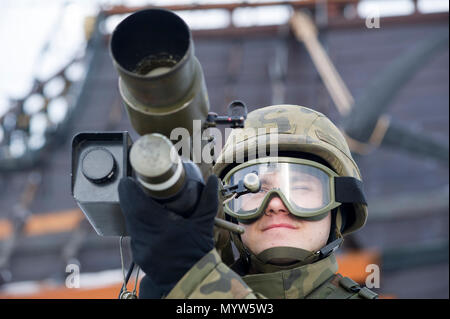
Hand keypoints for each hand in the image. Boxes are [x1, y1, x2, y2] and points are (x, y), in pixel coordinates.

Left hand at [118, 175, 218, 294]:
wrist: (193, 279)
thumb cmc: (198, 252)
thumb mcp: (204, 223)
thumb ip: (208, 199)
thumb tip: (213, 180)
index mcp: (160, 227)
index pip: (134, 203)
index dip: (129, 189)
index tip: (130, 180)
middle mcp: (145, 238)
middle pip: (128, 211)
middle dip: (130, 197)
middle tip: (135, 185)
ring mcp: (139, 249)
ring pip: (129, 222)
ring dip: (133, 210)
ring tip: (141, 200)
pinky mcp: (138, 255)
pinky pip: (133, 234)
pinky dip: (138, 224)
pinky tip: (147, 220)